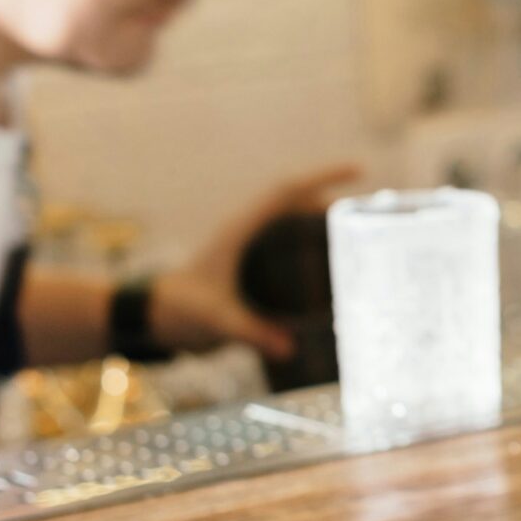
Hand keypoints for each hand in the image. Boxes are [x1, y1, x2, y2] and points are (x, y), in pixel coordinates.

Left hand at [149, 164, 361, 359]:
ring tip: (355, 230)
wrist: (153, 316)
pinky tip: (326, 259)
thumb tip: (289, 349)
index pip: (287, 190)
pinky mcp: (246, 258)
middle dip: (331, 195)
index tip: (359, 171)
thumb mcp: (216, 320)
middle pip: (294, 198)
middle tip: (367, 212)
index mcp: (240, 229)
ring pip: (290, 215)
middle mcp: (245, 228)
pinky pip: (284, 236)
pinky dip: (308, 237)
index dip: (323, 176)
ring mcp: (246, 242)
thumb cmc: (180, 311)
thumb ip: (251, 333)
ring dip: (320, 215)